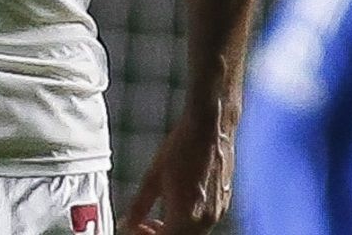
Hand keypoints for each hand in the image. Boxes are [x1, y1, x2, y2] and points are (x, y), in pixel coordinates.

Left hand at [121, 105, 235, 234]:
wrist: (210, 127)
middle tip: (142, 225)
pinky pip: (203, 222)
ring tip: (157, 217)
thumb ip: (138, 207)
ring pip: (192, 234)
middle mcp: (206, 219)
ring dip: (173, 230)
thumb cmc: (182, 147)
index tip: (133, 227)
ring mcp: (218, 211)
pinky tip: (176, 205)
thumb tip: (126, 223)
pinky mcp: (224, 201)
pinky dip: (187, 222)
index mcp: (187, 216)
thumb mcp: (153, 178)